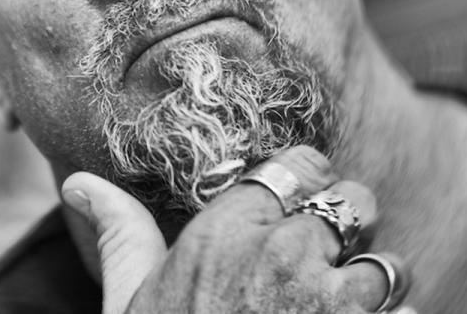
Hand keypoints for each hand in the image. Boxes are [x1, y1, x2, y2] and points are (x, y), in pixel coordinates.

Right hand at [61, 146, 412, 312]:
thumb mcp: (131, 303)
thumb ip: (120, 235)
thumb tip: (78, 183)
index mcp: (226, 234)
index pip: (299, 166)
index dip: (305, 185)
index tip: (299, 209)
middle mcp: (285, 256)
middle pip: (354, 203)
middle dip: (346, 232)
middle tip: (318, 275)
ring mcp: (337, 306)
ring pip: (388, 266)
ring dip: (373, 295)